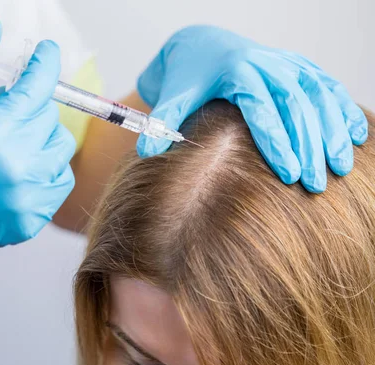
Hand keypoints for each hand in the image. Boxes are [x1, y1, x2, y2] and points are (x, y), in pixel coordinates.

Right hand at [0, 15, 74, 340]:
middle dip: (31, 106)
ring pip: (60, 150)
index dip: (45, 63)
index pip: (37, 87)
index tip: (47, 52)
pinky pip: (58, 184)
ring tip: (15, 138)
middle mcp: (16, 167)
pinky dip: (46, 169)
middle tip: (8, 106)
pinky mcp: (29, 221)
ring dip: (42, 136)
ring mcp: (26, 198)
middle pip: (49, 118)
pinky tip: (22, 166)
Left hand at [137, 25, 367, 192]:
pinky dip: (343, 109)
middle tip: (315, 184)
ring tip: (340, 167)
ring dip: (333, 130)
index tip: (289, 173)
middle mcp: (266, 64)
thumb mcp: (174, 95)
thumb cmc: (187, 75)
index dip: (277, 140)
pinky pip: (327, 85)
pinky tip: (356, 138)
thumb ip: (163, 121)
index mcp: (236, 71)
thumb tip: (147, 152)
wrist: (201, 44)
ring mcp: (286, 63)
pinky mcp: (298, 67)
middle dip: (309, 145)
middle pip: (296, 104)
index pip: (261, 107)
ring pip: (318, 94)